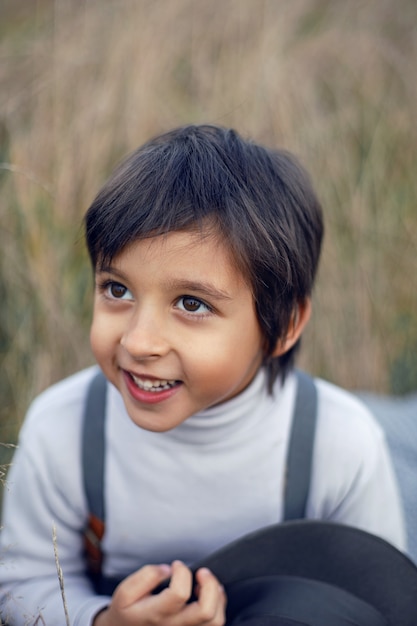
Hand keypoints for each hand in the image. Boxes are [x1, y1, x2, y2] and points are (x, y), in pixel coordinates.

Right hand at [93, 560, 225, 624]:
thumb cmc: (128, 611)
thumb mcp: (125, 592)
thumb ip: (146, 576)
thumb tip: (168, 570)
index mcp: (155, 615)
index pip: (179, 595)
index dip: (182, 573)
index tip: (176, 565)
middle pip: (205, 611)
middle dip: (209, 584)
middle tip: (201, 571)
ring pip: (215, 620)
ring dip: (216, 595)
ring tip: (206, 582)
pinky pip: (215, 623)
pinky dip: (218, 605)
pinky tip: (208, 594)